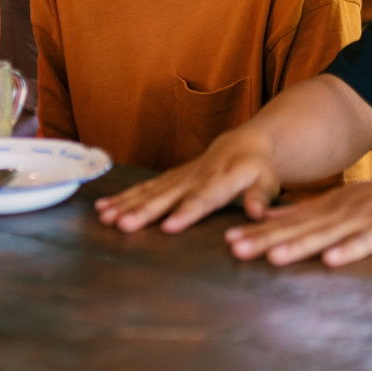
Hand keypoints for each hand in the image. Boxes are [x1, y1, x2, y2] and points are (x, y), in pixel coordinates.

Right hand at [94, 128, 281, 233]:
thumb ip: (260, 197)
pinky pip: (142, 188)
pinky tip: (103, 208)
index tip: (169, 226)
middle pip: (166, 197)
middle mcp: (194, 177)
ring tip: (105, 218)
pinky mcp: (167, 179)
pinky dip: (122, 197)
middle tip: (123, 225)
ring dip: (125, 205)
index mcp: (221, 180)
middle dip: (143, 211)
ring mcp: (177, 177)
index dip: (185, 212)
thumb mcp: (268, 181)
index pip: (202, 199)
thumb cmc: (257, 168)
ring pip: (148, 191)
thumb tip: (256, 213)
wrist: (241, 144)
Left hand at [221, 167, 371, 266]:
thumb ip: (303, 213)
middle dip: (264, 239)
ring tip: (272, 257)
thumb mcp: (335, 203)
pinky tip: (331, 262)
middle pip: (296, 229)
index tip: (226, 240)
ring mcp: (358, 222)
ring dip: (298, 246)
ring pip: (323, 236)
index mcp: (323, 209)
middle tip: (234, 249)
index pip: (284, 222)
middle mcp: (335, 214)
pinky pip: (364, 244)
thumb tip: (268, 220)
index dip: (256, 231)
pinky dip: (347, 252)